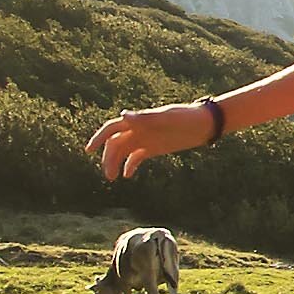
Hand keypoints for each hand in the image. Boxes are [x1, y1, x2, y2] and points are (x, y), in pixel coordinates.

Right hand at [86, 103, 205, 182]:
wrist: (204, 124)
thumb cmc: (186, 117)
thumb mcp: (166, 118)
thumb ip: (145, 118)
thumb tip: (123, 115)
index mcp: (139, 121)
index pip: (112, 128)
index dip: (99, 138)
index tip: (89, 150)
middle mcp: (139, 129)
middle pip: (116, 144)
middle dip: (109, 158)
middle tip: (108, 175)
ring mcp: (146, 139)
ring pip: (124, 152)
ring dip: (116, 163)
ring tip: (114, 178)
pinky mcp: (154, 148)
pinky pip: (137, 157)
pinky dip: (130, 165)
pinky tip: (127, 175)